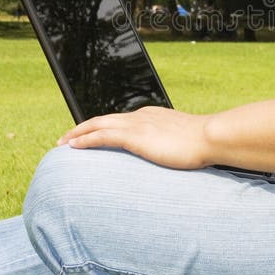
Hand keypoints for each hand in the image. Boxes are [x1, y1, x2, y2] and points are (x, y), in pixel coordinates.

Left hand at [57, 106, 211, 169]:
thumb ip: (176, 148)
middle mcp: (141, 116)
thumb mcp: (186, 144)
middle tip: (67, 139)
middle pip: (104, 119)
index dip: (103, 127)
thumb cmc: (205, 145)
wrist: (212, 137)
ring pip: (97, 124)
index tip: (92, 136)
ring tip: (62, 143)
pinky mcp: (135, 135)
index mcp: (153, 117)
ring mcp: (137, 124)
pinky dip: (85, 139)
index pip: (121, 120)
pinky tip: (73, 146)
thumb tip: (178, 158)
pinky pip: (102, 135)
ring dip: (77, 133)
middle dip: (83, 128)